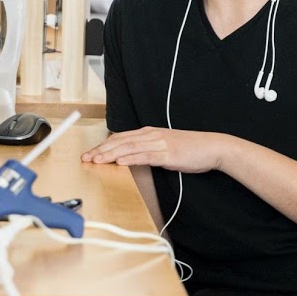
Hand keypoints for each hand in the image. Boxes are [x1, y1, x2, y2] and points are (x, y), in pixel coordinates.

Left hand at [80, 128, 230, 172]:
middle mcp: (151, 135)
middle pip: (120, 141)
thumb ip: (148, 150)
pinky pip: (145, 156)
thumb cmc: (190, 149)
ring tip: (96, 160)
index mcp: (149, 133)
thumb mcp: (165, 147)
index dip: (103, 146)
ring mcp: (159, 143)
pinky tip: (120, 162)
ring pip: (129, 148)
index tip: (90, 154)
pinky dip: (130, 158)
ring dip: (110, 154)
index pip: (120, 138)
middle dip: (100, 150)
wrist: (211, 147)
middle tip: (85, 158)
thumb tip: (132, 158)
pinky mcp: (167, 153)